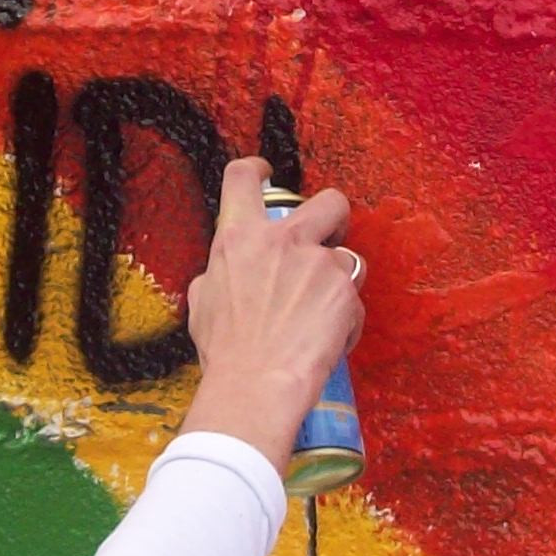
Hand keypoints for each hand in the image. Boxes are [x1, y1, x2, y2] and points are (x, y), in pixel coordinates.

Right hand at [177, 159, 363, 471]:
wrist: (254, 385)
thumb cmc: (225, 352)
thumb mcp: (203, 302)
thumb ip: (221, 273)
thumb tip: (227, 273)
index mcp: (238, 239)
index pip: (242, 179)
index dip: (256, 170)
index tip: (265, 172)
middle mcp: (281, 241)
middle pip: (329, 201)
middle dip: (335, 217)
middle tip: (328, 239)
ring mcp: (318, 264)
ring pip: (344, 259)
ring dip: (336, 284)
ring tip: (317, 317)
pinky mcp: (345, 292)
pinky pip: (352, 300)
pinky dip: (343, 321)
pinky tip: (325, 343)